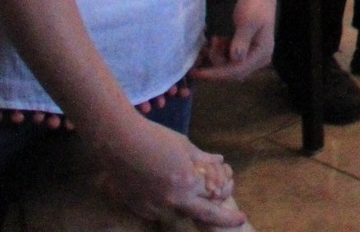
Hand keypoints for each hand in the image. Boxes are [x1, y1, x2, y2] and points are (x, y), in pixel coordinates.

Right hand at [95, 113, 246, 227]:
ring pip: (180, 213)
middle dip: (222, 219)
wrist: (119, 142)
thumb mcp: (185, 146)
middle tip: (239, 221)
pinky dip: (168, 205)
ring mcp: (154, 206)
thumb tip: (220, 161)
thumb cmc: (155, 138)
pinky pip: (160, 212)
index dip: (226, 201)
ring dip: (188, 206)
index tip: (240, 216)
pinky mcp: (139, 208)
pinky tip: (167, 192)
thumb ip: (203, 159)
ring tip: (189, 193)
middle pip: (203, 214)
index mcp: (188, 182)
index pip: (214, 198)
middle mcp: (173, 199)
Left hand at [191, 0, 275, 81]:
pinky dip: (219, 52)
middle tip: (211, 41)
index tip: (197, 73)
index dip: (216, 73)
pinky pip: (227, 59)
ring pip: (227, 66)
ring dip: (217, 56)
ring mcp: (251, 56)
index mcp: (262, 54)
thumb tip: (235, 59)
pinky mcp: (244, 51)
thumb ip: (241, 40)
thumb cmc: (255, 5)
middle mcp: (258, 59)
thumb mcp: (248, 21)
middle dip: (216, 61)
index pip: (238, 70)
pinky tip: (217, 40)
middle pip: (232, 72)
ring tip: (214, 38)